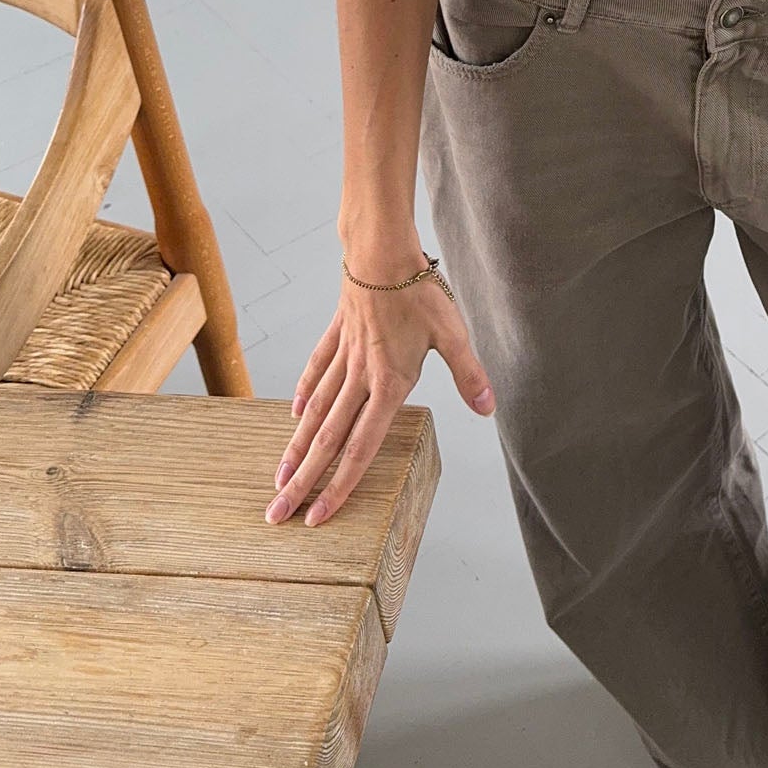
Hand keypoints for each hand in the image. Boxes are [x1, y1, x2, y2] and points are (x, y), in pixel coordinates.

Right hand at [267, 260, 494, 526]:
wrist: (381, 251)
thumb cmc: (419, 292)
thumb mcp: (453, 334)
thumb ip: (468, 375)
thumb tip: (488, 408)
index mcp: (388, 384)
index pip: (361, 448)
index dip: (340, 485)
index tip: (319, 516)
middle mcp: (360, 378)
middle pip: (327, 440)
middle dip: (304, 482)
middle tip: (278, 514)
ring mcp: (344, 357)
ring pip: (315, 412)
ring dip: (296, 448)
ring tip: (279, 479)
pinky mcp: (336, 335)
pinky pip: (317, 371)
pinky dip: (305, 393)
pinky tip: (296, 413)